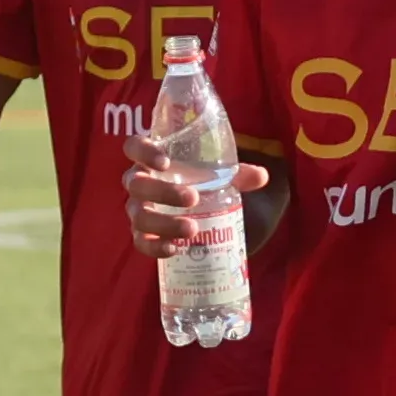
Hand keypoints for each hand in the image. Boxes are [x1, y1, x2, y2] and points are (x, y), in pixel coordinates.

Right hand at [120, 140, 259, 257]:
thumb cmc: (203, 183)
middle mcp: (139, 183)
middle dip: (163, 191)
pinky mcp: (143, 235)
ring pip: (139, 216)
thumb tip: (261, 176)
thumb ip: (239, 173)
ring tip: (192, 229)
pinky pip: (141, 242)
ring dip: (163, 223)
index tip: (165, 162)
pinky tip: (174, 249)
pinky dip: (155, 247)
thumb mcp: (220, 176)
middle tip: (193, 198)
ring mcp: (138, 210)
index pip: (134, 147)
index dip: (143, 151)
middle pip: (136, 184)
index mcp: (152, 160)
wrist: (199, 213)